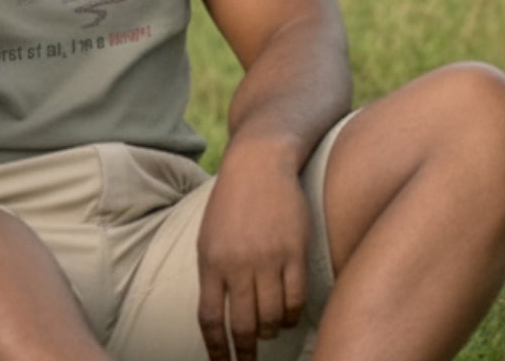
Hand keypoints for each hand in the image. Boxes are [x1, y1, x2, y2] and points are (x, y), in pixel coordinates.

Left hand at [196, 143, 310, 360]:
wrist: (259, 162)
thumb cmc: (231, 201)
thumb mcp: (209, 235)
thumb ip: (213, 275)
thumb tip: (218, 319)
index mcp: (210, 260)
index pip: (210, 319)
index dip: (217, 350)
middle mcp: (238, 263)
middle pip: (243, 325)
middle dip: (246, 352)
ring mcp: (267, 258)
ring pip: (272, 317)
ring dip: (270, 331)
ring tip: (269, 330)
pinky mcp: (294, 251)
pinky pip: (295, 300)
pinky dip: (292, 316)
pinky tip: (288, 316)